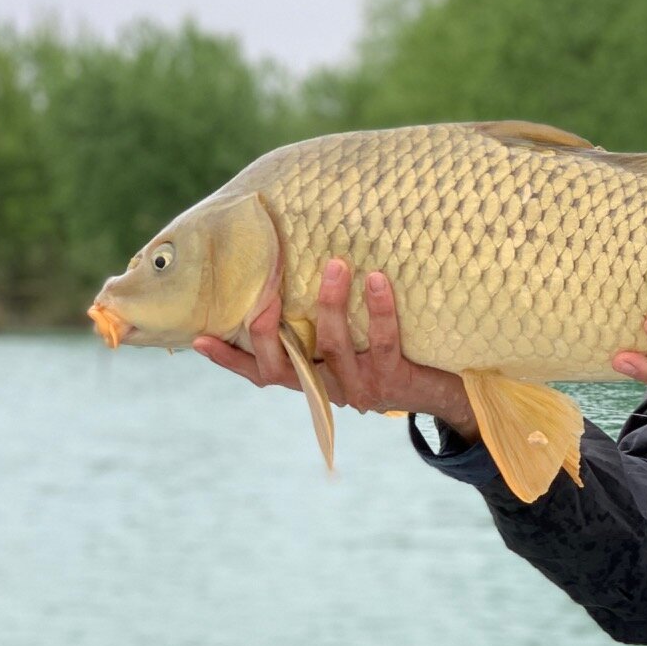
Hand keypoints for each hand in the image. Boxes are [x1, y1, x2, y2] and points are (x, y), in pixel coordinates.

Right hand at [194, 259, 478, 440]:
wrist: (447, 389)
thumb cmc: (390, 350)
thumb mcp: (350, 338)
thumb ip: (317, 316)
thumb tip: (298, 256)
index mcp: (310, 376)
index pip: (258, 372)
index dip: (228, 359)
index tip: (199, 337)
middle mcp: (328, 386)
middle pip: (282, 366)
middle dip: (268, 329)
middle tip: (264, 291)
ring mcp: (361, 387)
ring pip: (333, 348)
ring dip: (330, 305)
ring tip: (334, 264)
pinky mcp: (395, 381)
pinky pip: (383, 343)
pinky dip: (379, 310)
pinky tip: (377, 280)